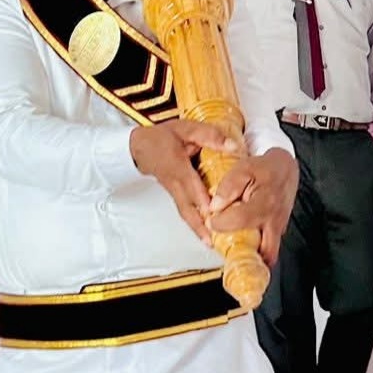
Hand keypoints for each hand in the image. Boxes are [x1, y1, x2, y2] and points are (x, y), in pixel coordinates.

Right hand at [129, 119, 238, 243]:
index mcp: (177, 166)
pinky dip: (194, 224)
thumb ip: (209, 136)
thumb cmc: (163, 137)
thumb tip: (232, 145)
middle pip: (187, 207)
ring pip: (185, 213)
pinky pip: (185, 212)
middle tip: (212, 240)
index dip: (200, 198)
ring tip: (210, 243)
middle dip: (199, 224)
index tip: (211, 212)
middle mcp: (174, 183)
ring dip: (197, 229)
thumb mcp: (186, 128)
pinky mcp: (175, 196)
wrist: (140, 147)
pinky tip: (205, 234)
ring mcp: (173, 192)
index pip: (191, 184)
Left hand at [208, 149, 298, 266]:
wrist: (284, 169)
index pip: (240, 220)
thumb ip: (228, 187)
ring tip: (235, 248)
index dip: (221, 224)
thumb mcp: (243, 169)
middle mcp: (274, 220)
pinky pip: (268, 248)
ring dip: (251, 255)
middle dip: (243, 255)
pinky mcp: (278, 233)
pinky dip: (256, 249)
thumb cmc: (264, 169)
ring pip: (267, 254)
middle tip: (227, 247)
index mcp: (264, 203)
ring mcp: (278, 229)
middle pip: (262, 252)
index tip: (211, 222)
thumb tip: (215, 207)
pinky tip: (243, 242)